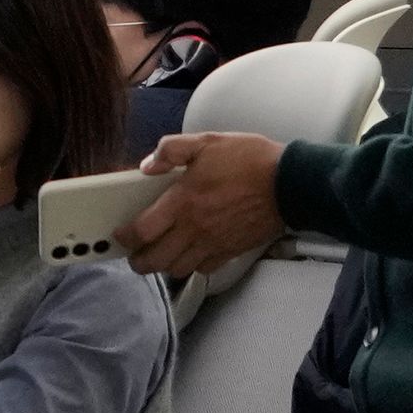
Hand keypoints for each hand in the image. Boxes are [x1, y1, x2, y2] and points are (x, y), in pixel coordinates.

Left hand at [121, 131, 287, 277]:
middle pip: (155, 261)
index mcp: (183, 202)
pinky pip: (205, 269)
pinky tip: (192, 254)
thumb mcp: (207, 142)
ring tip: (161, 253)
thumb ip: (172, 150)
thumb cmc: (250, 161)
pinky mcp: (231, 251)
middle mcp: (195, 229)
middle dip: (139, 261)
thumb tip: (147, 165)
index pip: (142, 231)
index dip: (125, 237)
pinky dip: (193, 266)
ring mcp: (214, 243)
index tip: (121, 234)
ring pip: (178, 269)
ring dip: (164, 265)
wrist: (291, 183)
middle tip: (136, 252)